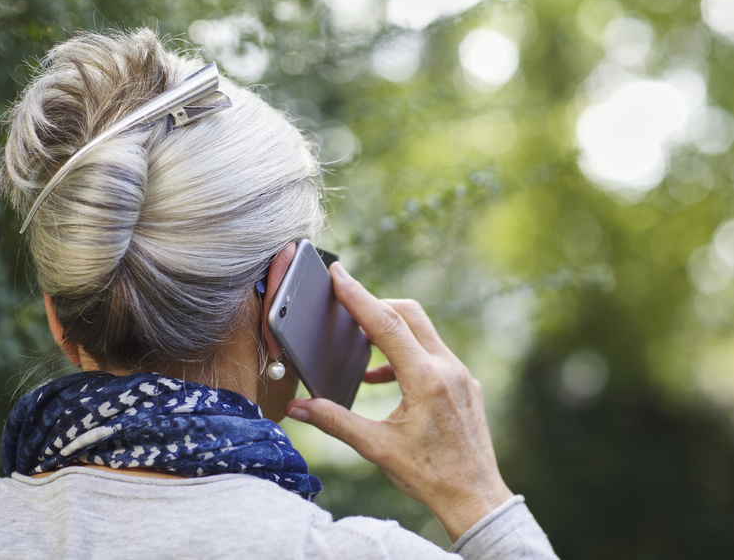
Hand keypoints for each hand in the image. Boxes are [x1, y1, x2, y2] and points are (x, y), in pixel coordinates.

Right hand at [286, 262, 512, 540]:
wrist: (475, 498)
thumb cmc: (428, 476)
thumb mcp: (376, 449)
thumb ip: (335, 422)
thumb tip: (297, 407)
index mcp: (426, 380)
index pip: (387, 324)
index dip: (358, 297)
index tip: (339, 274)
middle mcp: (448, 368)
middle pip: (409, 314)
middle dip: (375, 305)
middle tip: (345, 304)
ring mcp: (462, 374)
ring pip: (423, 332)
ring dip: (391, 332)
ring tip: (360, 350)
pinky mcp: (467, 384)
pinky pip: (433, 353)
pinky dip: (406, 355)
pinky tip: (384, 380)